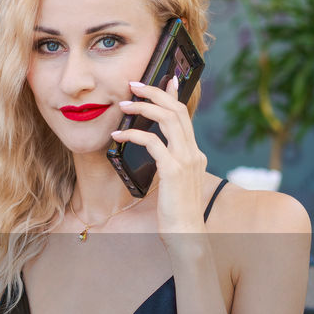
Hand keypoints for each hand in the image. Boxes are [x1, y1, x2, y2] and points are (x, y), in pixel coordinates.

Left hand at [112, 76, 208, 244]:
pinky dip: (133, 134)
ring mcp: (185, 160)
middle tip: (133, 85)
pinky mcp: (173, 171)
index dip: (174, 95)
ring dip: (143, 108)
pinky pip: (152, 143)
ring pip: (167, 119)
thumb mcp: (175, 182)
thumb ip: (170, 164)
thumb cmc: (176, 212)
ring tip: (123, 104)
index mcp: (195, 154)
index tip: (166, 79)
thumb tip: (157, 151)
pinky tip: (118, 136)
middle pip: (176, 110)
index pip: (185, 116)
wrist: (186, 234)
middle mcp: (194, 152)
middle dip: (155, 93)